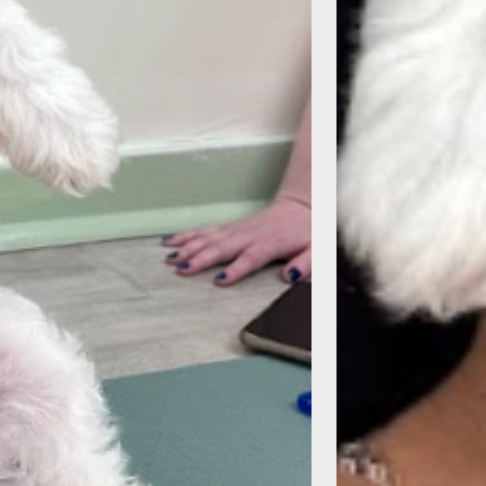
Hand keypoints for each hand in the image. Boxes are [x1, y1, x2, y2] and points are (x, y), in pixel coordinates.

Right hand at [162, 195, 312, 285]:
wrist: (303, 204)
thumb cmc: (308, 231)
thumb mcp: (316, 250)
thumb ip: (304, 264)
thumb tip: (290, 277)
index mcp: (268, 244)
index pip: (249, 259)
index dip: (235, 270)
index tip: (219, 281)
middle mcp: (248, 236)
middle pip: (220, 248)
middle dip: (199, 258)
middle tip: (180, 270)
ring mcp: (237, 229)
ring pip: (208, 237)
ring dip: (187, 247)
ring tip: (168, 258)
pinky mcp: (231, 226)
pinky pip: (205, 230)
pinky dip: (187, 235)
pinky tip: (171, 240)